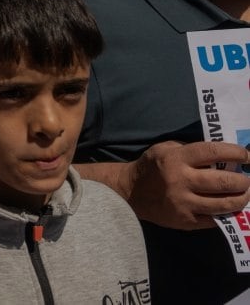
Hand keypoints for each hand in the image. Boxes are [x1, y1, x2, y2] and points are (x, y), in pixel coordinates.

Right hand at [127, 141, 249, 229]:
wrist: (130, 192)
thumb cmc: (153, 166)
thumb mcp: (167, 149)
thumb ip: (193, 151)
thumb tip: (225, 157)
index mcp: (176, 159)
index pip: (214, 152)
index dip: (236, 153)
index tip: (247, 156)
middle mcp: (180, 181)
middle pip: (224, 182)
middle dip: (244, 181)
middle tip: (248, 180)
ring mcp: (183, 203)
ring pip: (224, 204)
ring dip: (242, 199)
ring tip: (245, 194)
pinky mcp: (185, 220)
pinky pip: (215, 219)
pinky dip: (228, 213)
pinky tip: (231, 207)